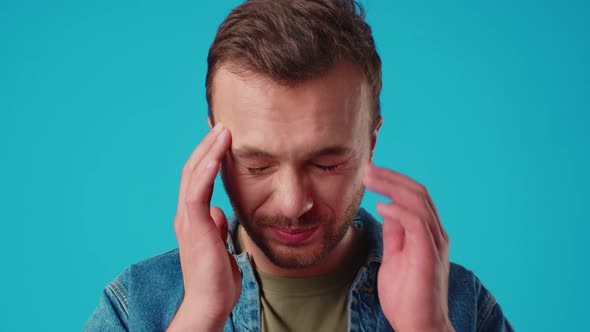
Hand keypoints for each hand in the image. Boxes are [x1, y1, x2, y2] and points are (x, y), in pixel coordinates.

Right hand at [166, 123, 240, 331]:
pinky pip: (197, 190)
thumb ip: (216, 225)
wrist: (210, 300)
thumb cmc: (217, 277)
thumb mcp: (220, 244)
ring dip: (208, 150)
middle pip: (193, 170)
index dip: (208, 156)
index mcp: (193, 217)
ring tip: (223, 129)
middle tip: (222, 124)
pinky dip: (207, 168)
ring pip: (193, 174)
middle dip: (208, 145)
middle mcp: (186, 213)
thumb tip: (218, 211)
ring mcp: (187, 218)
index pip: (198, 178)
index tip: (222, 137)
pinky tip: (218, 152)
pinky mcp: (193, 224)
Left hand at [363, 163, 452, 331]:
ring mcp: (435, 244)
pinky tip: (381, 206)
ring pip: (419, 202)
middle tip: (366, 169)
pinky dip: (399, 210)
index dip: (393, 181)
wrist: (418, 327)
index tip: (370, 173)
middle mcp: (435, 234)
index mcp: (428, 233)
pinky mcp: (429, 255)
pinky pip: (417, 223)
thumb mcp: (395, 257)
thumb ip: (395, 234)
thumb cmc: (407, 296)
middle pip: (418, 192)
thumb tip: (387, 209)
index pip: (414, 196)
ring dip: (392, 187)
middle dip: (391, 177)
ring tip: (369, 179)